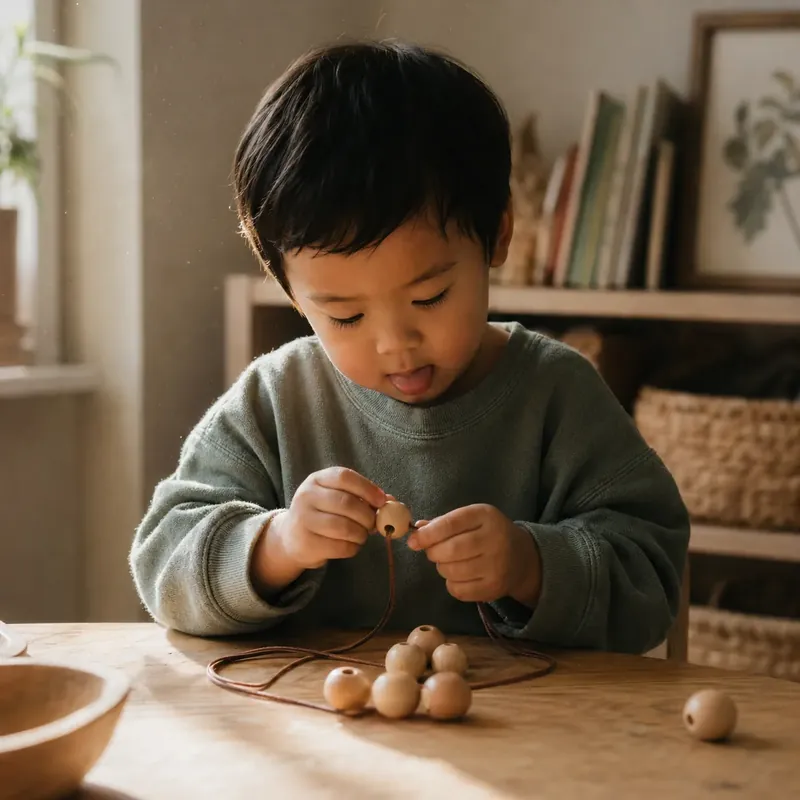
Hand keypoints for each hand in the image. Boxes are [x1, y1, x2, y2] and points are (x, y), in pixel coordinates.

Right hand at [251, 467, 384, 595]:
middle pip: (346, 503)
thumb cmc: (322, 513)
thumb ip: (363, 497)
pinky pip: (340, 546)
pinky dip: (353, 547)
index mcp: (317, 480)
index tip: (382, 501)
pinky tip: (351, 545)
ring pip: (344, 527)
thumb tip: (392, 501)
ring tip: (362, 535)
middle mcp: (306, 496)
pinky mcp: (306, 543)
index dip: (367, 488)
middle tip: (374, 524)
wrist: (291, 537)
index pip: (344, 477)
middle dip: (367, 516)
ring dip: (361, 534)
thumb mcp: (337, 497)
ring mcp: (303, 520)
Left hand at [407, 504, 541, 606]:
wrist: (521, 557)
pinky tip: (460, 575)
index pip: (451, 524)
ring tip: (451, 562)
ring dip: (442, 567)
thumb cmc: (488, 533)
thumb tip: (417, 531)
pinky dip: (451, 583)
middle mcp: (494, 539)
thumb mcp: (471, 519)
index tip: (413, 540)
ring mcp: (496, 566)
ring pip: (451, 571)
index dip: (428, 534)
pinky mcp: (493, 588)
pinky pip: (458, 590)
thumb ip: (444, 523)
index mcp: (486, 516)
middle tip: (434, 552)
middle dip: (434, 552)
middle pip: (450, 550)